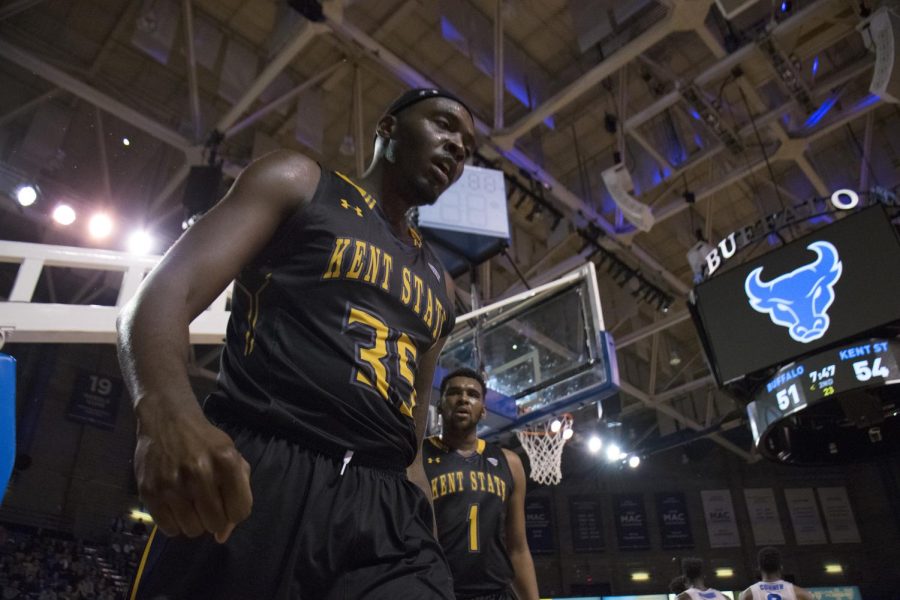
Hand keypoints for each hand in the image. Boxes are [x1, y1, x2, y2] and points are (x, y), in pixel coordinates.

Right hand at [134, 410, 252, 542]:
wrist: (167, 420)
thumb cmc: (205, 442)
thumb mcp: (231, 456)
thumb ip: (238, 492)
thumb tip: (223, 535)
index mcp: (226, 462)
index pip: (240, 511)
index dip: (235, 512)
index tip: (227, 504)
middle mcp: (200, 473)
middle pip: (215, 523)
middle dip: (214, 518)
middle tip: (207, 502)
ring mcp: (172, 483)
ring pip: (192, 530)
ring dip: (194, 522)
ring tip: (190, 502)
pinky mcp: (149, 492)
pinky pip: (169, 529)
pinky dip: (174, 523)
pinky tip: (175, 505)